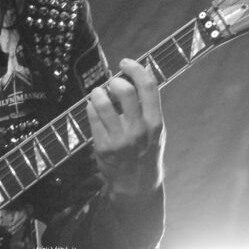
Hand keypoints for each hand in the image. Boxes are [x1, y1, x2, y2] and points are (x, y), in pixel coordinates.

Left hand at [86, 58, 164, 199]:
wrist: (137, 185)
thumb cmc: (147, 150)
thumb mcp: (156, 130)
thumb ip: (149, 105)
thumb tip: (140, 72)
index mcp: (155, 123)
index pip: (148, 86)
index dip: (135, 68)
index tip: (126, 62)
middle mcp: (139, 130)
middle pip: (124, 91)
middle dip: (115, 81)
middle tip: (113, 83)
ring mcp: (119, 139)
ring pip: (103, 102)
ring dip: (98, 92)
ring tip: (100, 94)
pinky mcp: (102, 146)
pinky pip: (92, 115)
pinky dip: (91, 106)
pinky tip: (95, 108)